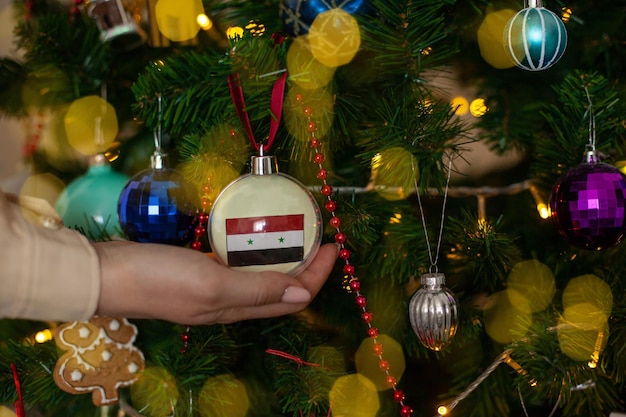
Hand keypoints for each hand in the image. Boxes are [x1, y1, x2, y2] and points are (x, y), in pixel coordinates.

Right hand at [94, 241, 337, 324]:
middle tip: (320, 231)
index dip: (318, 274)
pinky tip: (253, 230)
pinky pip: (237, 261)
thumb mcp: (214, 285)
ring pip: (260, 273)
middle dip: (307, 262)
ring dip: (282, 254)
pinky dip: (253, 248)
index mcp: (237, 308)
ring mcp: (213, 285)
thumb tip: (305, 295)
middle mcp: (230, 300)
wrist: (105, 273)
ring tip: (294, 228)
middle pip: (281, 285)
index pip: (293, 296)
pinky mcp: (197, 269)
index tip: (334, 243)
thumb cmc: (160, 278)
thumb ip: (258, 289)